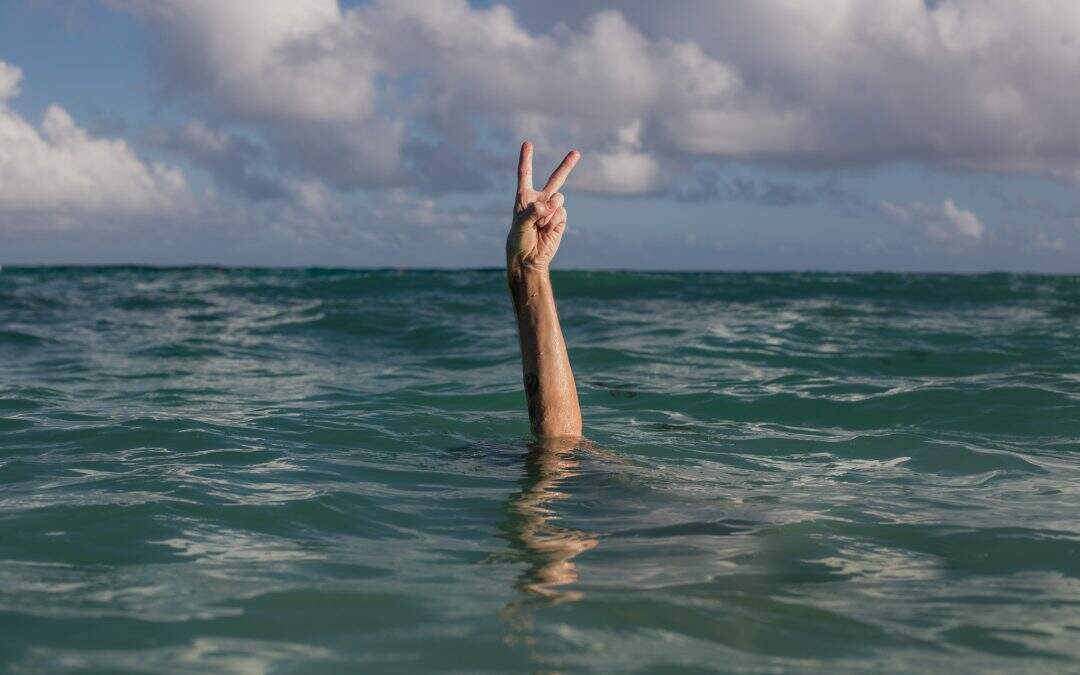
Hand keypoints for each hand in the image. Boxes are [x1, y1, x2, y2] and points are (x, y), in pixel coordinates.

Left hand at [506, 141, 579, 271]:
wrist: (529, 258)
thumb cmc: (519, 240)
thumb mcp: (520, 224)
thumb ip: (534, 211)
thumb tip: (552, 203)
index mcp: (524, 198)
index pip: (525, 174)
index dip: (526, 159)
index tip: (527, 144)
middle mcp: (539, 201)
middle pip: (556, 179)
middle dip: (567, 165)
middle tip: (576, 153)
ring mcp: (551, 210)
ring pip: (558, 198)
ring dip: (550, 210)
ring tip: (540, 224)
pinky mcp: (560, 219)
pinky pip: (561, 212)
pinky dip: (554, 221)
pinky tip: (546, 230)